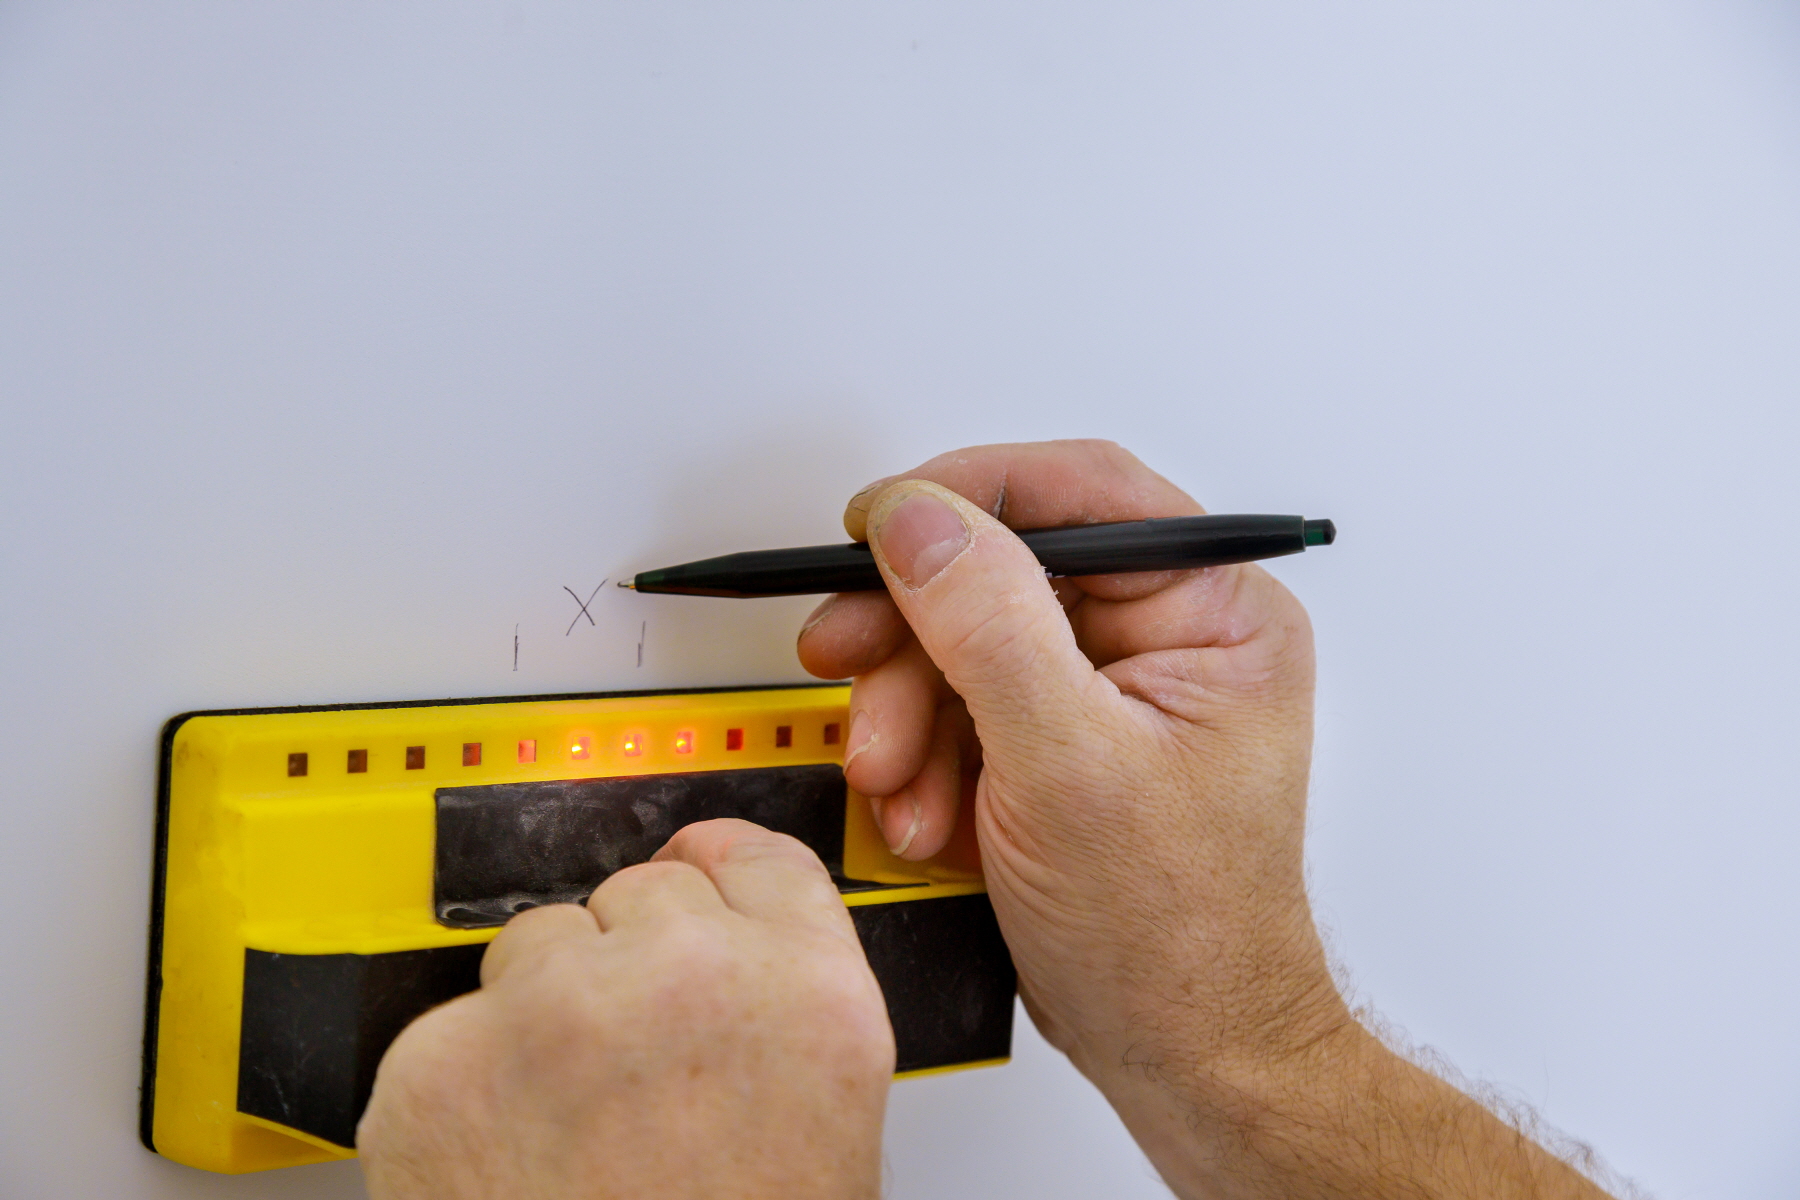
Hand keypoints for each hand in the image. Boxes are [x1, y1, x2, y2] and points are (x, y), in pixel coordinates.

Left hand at [358, 820, 893, 1199]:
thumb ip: (788, 1006)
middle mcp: (686, 977)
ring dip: (540, 1017)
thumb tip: (734, 944)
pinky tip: (507, 1161)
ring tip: (568, 1133)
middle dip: (625, 966)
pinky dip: (461, 1085)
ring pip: (534, 946)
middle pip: (639, 894)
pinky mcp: (438, 1062)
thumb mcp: (827, 1124)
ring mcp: (556, 1011)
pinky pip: (447, 1026)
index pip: (752, 857)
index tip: (688, 872)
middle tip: (631, 1074)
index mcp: (806, 995)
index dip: (713, 871)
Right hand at [799, 440, 1609, 1198]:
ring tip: (898, 784)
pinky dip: (923, 757)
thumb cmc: (1178, 935)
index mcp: (1215, 612)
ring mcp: (1110, 692)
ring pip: (966, 643)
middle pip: (1003, 571)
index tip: (876, 525)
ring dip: (908, 714)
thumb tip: (920, 520)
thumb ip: (989, 625)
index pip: (1079, 494)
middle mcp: (1168, 637)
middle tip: (851, 664)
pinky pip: (962, 708)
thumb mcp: (1068, 765)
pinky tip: (923, 814)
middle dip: (915, 639)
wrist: (1178, 1054)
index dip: (963, 497)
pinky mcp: (1060, 744)